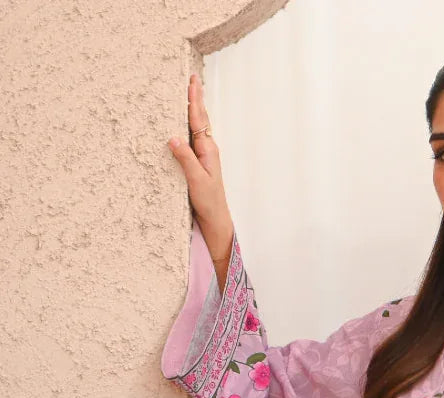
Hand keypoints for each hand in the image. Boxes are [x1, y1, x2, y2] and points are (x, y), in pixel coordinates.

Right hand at [167, 73, 232, 246]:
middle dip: (195, 98)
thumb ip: (185, 158)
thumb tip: (172, 137)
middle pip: (199, 118)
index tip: (192, 81)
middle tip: (191, 77)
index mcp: (207, 149)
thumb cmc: (208, 201)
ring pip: (196, 126)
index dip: (194, 99)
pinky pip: (190, 138)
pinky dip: (187, 124)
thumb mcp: (196, 180)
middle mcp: (206, 148)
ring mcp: (202, 155)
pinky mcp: (197, 162)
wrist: (215, 218)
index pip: (199, 119)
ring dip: (192, 108)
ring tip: (189, 92)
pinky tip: (182, 121)